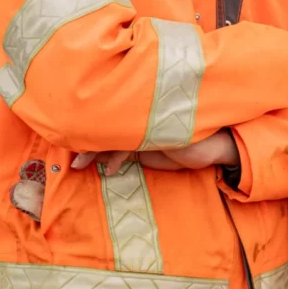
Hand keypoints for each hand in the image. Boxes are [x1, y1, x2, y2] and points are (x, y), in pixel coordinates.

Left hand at [71, 131, 239, 174]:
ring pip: (114, 135)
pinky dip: (116, 158)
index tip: (75, 150)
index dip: (92, 135)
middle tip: (73, 162)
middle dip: (87, 143)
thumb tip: (103, 157)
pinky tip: (111, 170)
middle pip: (108, 127)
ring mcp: (147, 123)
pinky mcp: (154, 134)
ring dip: (96, 152)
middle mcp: (141, 118)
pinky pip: (128, 145)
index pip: (111, 123)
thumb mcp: (153, 150)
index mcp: (140, 119)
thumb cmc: (184, 146)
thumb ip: (130, 148)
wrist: (213, 145)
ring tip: (81, 166)